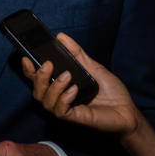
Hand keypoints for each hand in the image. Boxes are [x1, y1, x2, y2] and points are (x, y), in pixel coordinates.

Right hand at [21, 32, 137, 136]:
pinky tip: (74, 90)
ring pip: (45, 102)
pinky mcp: (76, 118)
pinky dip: (64, 99)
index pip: (38, 80)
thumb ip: (77, 53)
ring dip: (53, 87)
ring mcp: (67, 109)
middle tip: (49, 64)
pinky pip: (60, 111)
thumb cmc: (111, 91)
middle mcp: (61, 98)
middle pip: (37, 91)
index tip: (26, 57)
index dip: (29, 70)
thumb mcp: (93, 66)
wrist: (127, 111)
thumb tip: (61, 37)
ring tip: (67, 76)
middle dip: (38, 77)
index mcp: (61, 86)